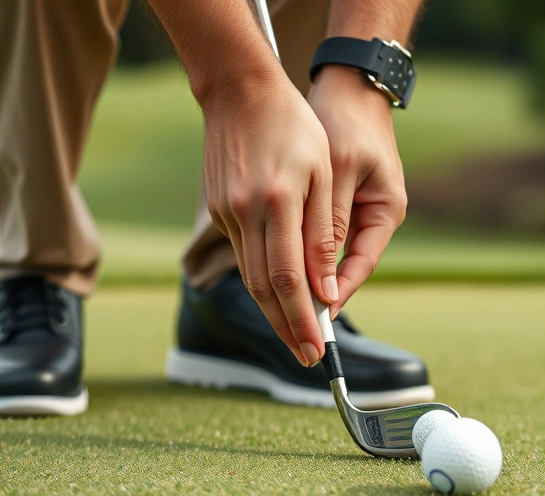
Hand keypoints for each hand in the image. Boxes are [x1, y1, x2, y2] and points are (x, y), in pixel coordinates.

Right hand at [201, 72, 337, 366]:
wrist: (239, 90)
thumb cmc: (294, 125)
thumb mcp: (322, 173)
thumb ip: (323, 233)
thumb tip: (326, 290)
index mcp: (278, 201)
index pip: (290, 278)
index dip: (303, 319)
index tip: (317, 348)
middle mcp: (246, 213)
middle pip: (265, 288)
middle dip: (287, 328)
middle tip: (307, 356)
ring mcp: (227, 213)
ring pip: (250, 277)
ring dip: (273, 311)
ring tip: (296, 336)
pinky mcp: (218, 210)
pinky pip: (243, 256)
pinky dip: (262, 282)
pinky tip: (278, 296)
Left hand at [307, 66, 407, 315]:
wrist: (348, 87)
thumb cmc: (346, 120)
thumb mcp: (339, 168)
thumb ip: (329, 219)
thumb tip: (318, 270)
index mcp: (386, 211)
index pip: (360, 266)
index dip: (336, 293)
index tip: (316, 317)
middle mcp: (373, 217)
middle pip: (343, 270)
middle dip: (318, 299)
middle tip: (298, 333)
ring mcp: (357, 211)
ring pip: (326, 257)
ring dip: (305, 280)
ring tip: (283, 311)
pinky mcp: (337, 203)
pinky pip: (315, 237)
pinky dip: (297, 252)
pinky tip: (276, 269)